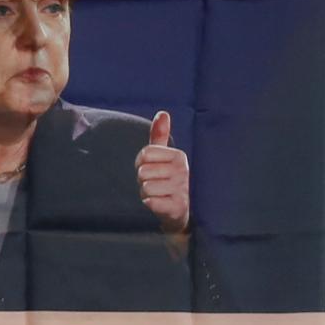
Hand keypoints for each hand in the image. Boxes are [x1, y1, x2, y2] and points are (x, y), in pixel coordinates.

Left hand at [137, 110, 190, 237]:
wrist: (180, 211)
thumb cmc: (167, 180)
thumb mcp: (163, 157)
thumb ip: (160, 136)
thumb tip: (162, 113)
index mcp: (179, 156)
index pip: (144, 154)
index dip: (140, 164)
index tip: (151, 169)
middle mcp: (183, 171)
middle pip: (143, 171)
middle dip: (143, 180)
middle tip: (155, 184)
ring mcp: (182, 189)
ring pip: (145, 187)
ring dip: (146, 193)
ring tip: (158, 194)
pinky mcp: (177, 207)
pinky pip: (151, 201)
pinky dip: (149, 204)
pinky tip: (159, 204)